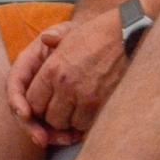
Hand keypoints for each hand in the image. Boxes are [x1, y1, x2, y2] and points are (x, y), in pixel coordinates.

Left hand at [7, 10, 128, 145]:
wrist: (126, 35)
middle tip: (60, 107)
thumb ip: (52, 40)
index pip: (33, 102)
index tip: (45, 101)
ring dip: (70, 120)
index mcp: (52, 69)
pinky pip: (87, 125)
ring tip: (75, 108)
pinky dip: (86, 122)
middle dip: (52, 115)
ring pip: (68, 124)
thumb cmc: (97, 34)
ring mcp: (85, 97)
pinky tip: (89, 111)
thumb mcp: (70, 34)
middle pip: (49, 118)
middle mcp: (65, 86)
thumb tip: (45, 39)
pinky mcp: (103, 105)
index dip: (37, 105)